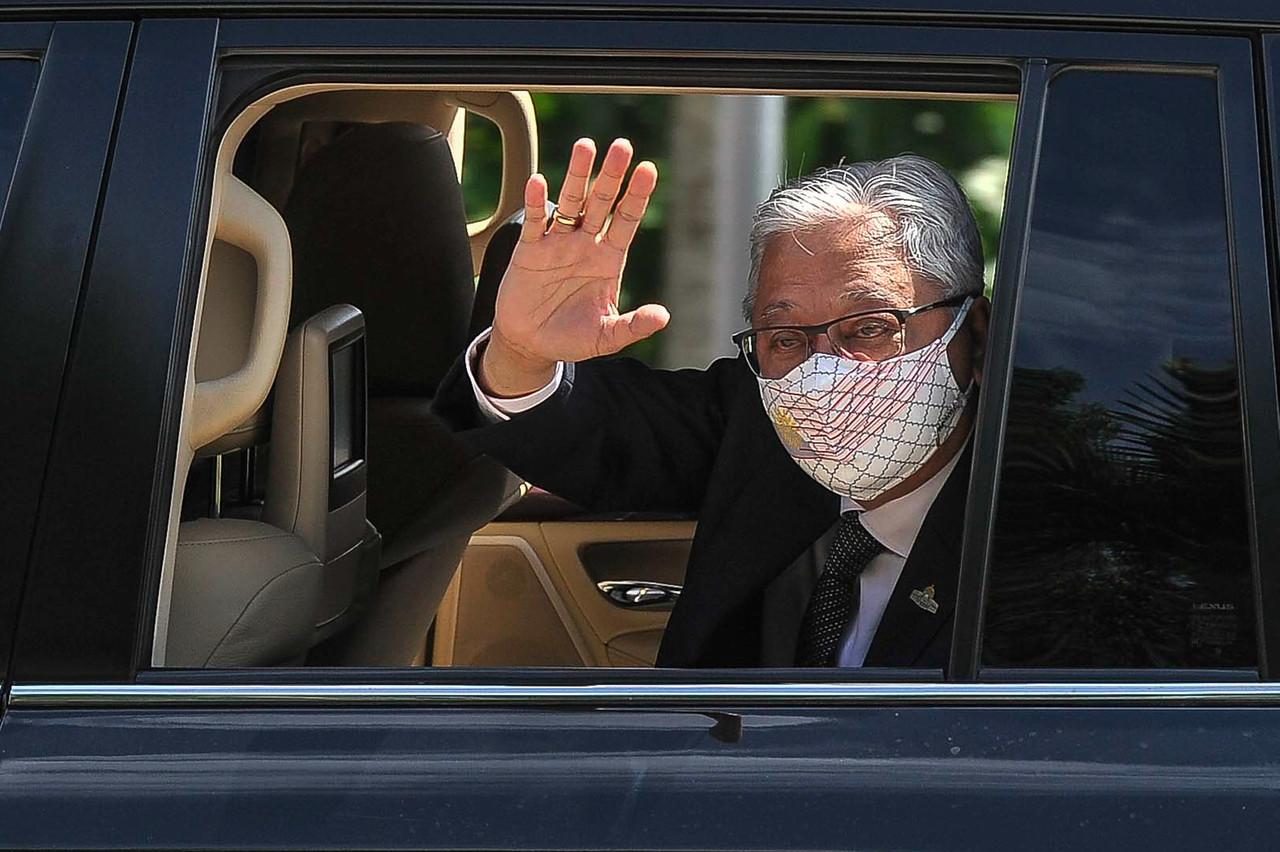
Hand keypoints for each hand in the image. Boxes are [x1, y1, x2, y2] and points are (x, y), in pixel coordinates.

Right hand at [479, 138, 668, 396]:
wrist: (530, 344)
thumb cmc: (571, 338)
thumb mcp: (606, 337)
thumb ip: (632, 325)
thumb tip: (663, 316)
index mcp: (608, 259)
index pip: (627, 220)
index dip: (637, 195)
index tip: (648, 169)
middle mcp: (585, 245)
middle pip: (601, 202)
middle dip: (611, 175)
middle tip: (622, 147)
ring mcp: (558, 244)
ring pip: (570, 202)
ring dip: (577, 175)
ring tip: (585, 146)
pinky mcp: (530, 250)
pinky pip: (536, 222)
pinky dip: (536, 202)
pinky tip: (539, 181)